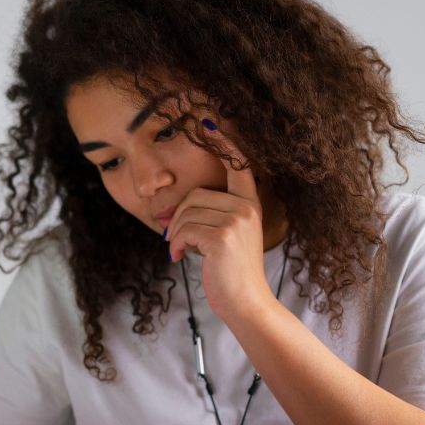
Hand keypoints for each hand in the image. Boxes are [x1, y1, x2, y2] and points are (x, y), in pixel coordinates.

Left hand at [166, 124, 275, 322]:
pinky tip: (180, 258)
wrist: (246, 303)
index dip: (223, 142)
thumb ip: (212, 217)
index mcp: (250, 205)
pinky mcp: (222, 237)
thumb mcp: (228, 238)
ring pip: (187, 213)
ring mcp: (236, 221)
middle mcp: (246, 208)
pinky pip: (184, 230)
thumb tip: (174, 213)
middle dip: (181, 218)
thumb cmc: (232, 273)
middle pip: (196, 195)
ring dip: (177, 235)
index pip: (238, 166)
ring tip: (183, 252)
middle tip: (180, 241)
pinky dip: (176, 245)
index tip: (209, 120)